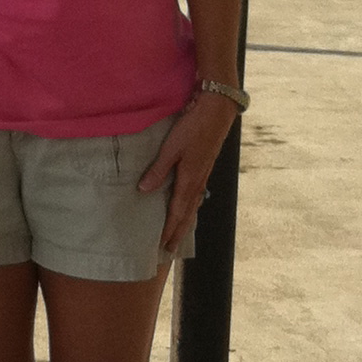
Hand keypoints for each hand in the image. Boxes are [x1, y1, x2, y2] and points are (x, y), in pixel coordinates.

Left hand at [137, 92, 237, 252]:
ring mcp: (203, 175)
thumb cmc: (193, 127)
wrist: (217, 111)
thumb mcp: (171, 148)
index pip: (177, 212)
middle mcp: (198, 181)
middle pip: (187, 214)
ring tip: (178, 234)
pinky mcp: (204, 167)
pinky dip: (191, 206)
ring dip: (185, 221)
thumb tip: (143, 191)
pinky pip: (197, 194)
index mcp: (189, 180)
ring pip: (193, 205)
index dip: (169, 230)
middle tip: (170, 250)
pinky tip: (188, 206)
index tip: (163, 246)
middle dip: (178, 232)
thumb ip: (158, 170)